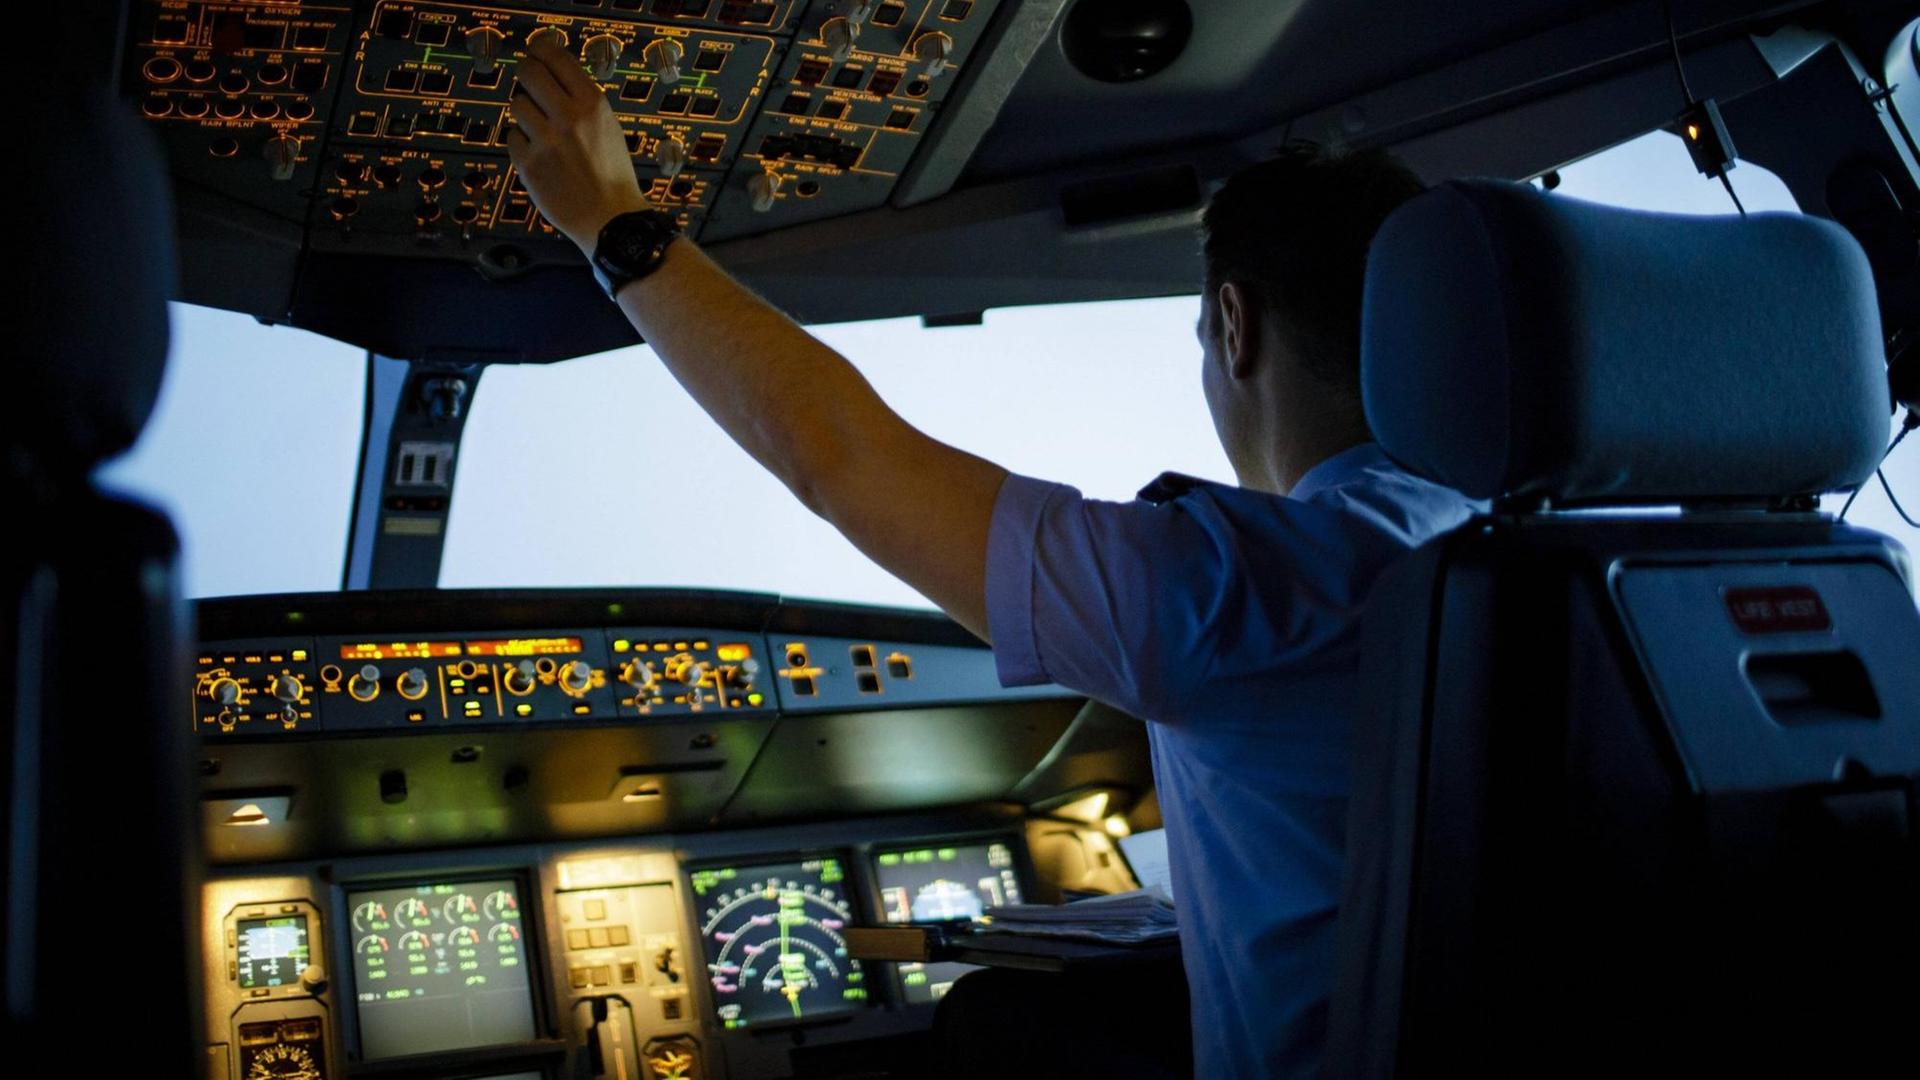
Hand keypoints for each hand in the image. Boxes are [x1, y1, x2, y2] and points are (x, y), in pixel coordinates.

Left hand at [505, 38, 653, 254]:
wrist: (611, 219)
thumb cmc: (613, 174)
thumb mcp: (609, 126)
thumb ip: (581, 100)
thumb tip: (553, 74)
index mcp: (593, 104)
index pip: (555, 57)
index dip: (540, 48)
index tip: (536, 50)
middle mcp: (568, 118)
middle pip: (528, 72)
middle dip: (526, 73)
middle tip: (529, 80)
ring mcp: (546, 141)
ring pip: (516, 104)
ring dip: (525, 112)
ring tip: (540, 128)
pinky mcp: (528, 164)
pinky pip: (512, 137)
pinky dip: (522, 143)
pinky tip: (539, 154)